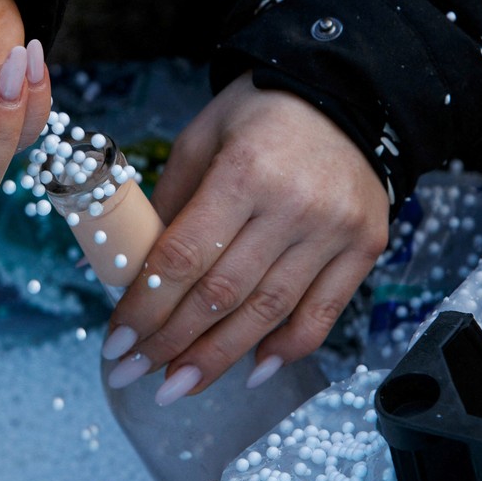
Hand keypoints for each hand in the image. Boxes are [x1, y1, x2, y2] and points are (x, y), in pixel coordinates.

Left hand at [102, 72, 389, 403]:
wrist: (347, 94)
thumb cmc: (261, 113)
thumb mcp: (201, 138)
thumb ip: (171, 202)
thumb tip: (135, 271)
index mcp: (245, 172)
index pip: (183, 257)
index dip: (145, 308)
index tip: (116, 342)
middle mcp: (293, 206)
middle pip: (221, 295)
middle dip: (170, 343)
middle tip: (131, 373)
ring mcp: (334, 231)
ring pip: (267, 314)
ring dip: (217, 359)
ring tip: (177, 387)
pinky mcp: (365, 247)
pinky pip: (323, 314)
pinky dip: (286, 349)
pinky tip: (252, 371)